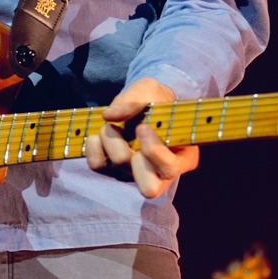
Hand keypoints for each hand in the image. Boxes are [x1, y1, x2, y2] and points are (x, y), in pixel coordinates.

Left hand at [84, 77, 199, 199]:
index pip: (169, 169)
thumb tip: (109, 115)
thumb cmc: (156, 98)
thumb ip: (134, 101)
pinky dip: (95, 146)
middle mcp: (160, 173)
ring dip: (111, 142)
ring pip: (118, 170)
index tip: (142, 127)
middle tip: (128, 131)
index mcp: (182, 157)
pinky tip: (101, 131)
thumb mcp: (151, 90)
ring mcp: (136, 174)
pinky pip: (97, 165)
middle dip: (131, 156)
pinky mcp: (113, 169)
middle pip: (148, 187)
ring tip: (113, 124)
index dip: (153, 151)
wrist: (146, 101)